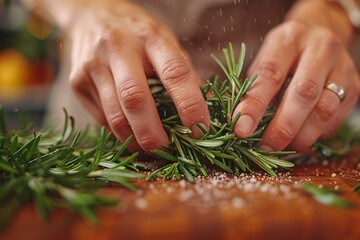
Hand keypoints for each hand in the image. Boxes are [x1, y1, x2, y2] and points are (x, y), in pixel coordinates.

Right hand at [67, 0, 209, 151]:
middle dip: (153, 132)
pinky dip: (120, 132)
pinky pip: (102, 118)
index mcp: (151, 37)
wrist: (91, 16)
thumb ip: (185, 73)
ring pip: (115, 115)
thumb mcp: (165, 42)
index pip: (174, 72)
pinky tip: (131, 132)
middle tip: (168, 149)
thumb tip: (208, 108)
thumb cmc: (138, 34)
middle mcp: (119, 48)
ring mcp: (93, 65)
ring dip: (135, 140)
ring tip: (151, 148)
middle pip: (136, 98)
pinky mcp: (77, 81)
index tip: (201, 128)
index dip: (190, 104)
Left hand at [233, 0, 359, 151]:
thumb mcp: (266, 57)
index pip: (270, 73)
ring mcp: (343, 66)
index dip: (255, 104)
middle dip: (283, 126)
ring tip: (285, 146)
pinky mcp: (355, 85)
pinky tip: (304, 137)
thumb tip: (241, 122)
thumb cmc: (285, 52)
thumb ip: (254, 86)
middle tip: (267, 146)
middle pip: (304, 92)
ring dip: (303, 135)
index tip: (241, 128)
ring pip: (325, 108)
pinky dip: (318, 133)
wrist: (322, 32)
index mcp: (290, 38)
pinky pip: (337, 117)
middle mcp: (321, 48)